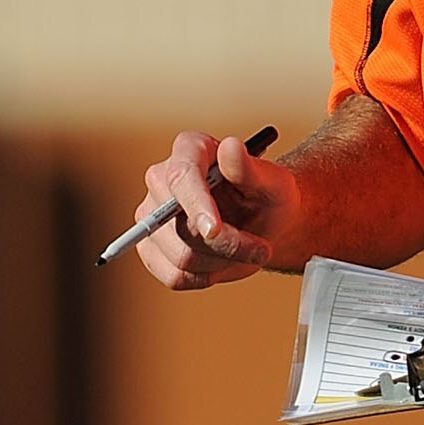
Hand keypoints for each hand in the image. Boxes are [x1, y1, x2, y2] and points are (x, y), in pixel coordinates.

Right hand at [135, 130, 296, 289]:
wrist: (266, 225)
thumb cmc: (268, 197)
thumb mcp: (273, 182)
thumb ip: (250, 168)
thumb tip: (231, 147)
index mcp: (189, 150)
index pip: (181, 176)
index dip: (196, 205)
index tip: (215, 230)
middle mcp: (161, 180)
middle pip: (180, 224)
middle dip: (225, 243)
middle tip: (260, 247)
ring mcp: (151, 216)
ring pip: (181, 256)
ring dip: (221, 262)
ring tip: (244, 251)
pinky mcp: (150, 248)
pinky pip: (174, 276)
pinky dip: (206, 277)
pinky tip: (223, 262)